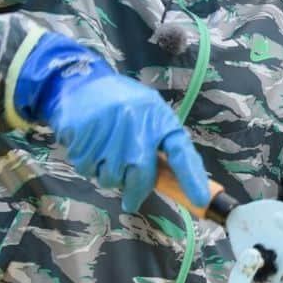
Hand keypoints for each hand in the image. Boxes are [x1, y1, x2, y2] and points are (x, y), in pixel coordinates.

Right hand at [13, 33, 208, 212]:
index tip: (200, 200)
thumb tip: (174, 184)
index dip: (192, 177)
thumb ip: (161, 147)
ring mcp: (108, 129)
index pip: (181, 151)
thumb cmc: (124, 105)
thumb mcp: (150, 117)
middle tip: (131, 200)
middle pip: (140, 175)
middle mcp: (136, 124)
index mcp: (159, 118)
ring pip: (110, 177)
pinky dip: (88, 166)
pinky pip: (86, 169)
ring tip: (106, 155)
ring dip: (108, 176)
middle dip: (136, 193)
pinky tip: (90, 147)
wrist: (81, 81)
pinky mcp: (82, 134)